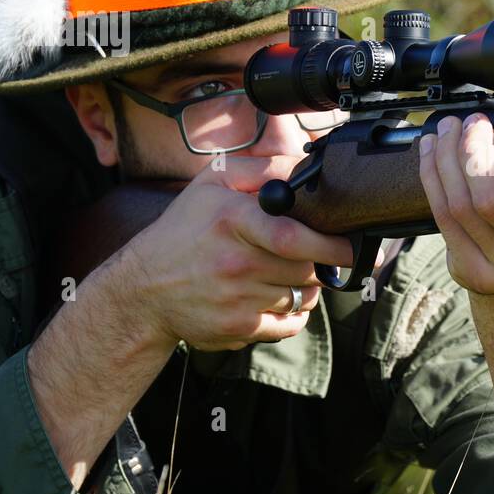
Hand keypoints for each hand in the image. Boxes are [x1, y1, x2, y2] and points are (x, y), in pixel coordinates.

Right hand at [107, 155, 359, 350]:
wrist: (142, 289)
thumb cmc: (183, 230)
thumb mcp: (211, 184)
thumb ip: (261, 169)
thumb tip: (305, 164)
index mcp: (231, 221)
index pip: (292, 236)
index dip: (330, 243)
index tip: (350, 244)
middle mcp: (235, 262)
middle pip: (307, 268)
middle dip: (323, 263)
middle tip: (326, 256)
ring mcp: (237, 299)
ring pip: (302, 295)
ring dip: (309, 286)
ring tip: (293, 273)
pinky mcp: (237, 329)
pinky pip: (289, 325)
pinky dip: (296, 314)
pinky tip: (283, 298)